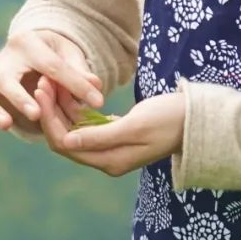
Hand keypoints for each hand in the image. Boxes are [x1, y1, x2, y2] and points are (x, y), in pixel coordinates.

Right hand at [0, 30, 104, 139]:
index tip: (98, 102)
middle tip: (36, 114)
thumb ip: (81, 72)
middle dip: (20, 98)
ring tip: (6, 124)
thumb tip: (95, 87)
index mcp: (28, 43)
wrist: (36, 52)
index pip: (51, 66)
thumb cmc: (57, 54)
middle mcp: (5, 59)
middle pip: (6, 79)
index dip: (75, 85)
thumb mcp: (71, 56)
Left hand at [35, 80, 186, 175]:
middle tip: (43, 80)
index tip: (42, 90)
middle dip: (51, 110)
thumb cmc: (170, 120)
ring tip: (52, 79)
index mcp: (109, 161)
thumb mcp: (134, 126)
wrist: (198, 119)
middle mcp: (106, 158)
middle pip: (65, 136)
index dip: (49, 118)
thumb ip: (99, 136)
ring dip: (61, 105)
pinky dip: (76, 106)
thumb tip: (66, 143)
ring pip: (74, 127)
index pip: (65, 144)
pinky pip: (87, 122)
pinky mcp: (115, 133)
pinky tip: (69, 86)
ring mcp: (110, 147)